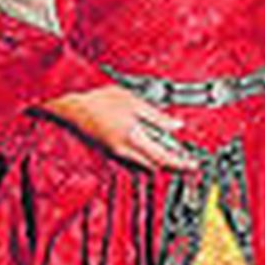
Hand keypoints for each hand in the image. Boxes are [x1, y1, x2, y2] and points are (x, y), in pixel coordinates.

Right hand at [40, 85, 197, 172]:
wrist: (71, 105)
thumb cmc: (98, 99)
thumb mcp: (134, 101)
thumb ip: (157, 116)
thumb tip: (175, 124)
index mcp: (133, 138)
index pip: (164, 158)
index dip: (181, 164)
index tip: (193, 165)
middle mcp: (124, 150)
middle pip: (156, 165)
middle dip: (172, 161)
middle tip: (185, 155)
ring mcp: (116, 152)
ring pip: (145, 163)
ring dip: (159, 157)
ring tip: (170, 145)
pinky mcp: (110, 150)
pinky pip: (134, 158)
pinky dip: (146, 153)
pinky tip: (150, 141)